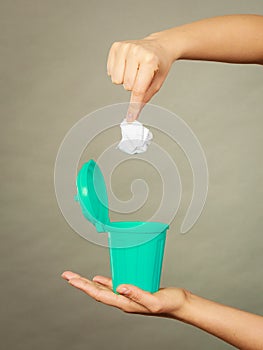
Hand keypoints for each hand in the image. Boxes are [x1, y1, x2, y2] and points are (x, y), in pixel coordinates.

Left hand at [61, 271, 189, 317]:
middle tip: (66, 275)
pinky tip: (99, 278)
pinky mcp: (133, 290)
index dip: (84, 286)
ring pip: (103, 289)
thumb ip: (137, 294)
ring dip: (89, 283)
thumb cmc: (170, 303)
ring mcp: (127, 296)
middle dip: (80, 283)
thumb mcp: (154, 300)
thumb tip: (119, 287)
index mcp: (125, 304)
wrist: (180, 304)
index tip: (71, 279)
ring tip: (77, 277)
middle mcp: (123, 301)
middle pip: (97, 291)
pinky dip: (104, 281)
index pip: (99, 294)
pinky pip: (113, 286)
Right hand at [107, 35, 174, 120]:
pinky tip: (127, 65)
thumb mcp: (157, 82)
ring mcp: (125, 47)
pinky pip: (110, 71)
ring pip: (116, 80)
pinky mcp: (116, 46)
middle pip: (126, 85)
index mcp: (150, 60)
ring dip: (124, 79)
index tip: (131, 117)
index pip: (138, 89)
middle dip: (133, 86)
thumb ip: (144, 98)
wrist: (160, 46)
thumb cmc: (159, 64)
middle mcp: (136, 51)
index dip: (134, 105)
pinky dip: (118, 72)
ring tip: (134, 70)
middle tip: (141, 76)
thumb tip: (133, 114)